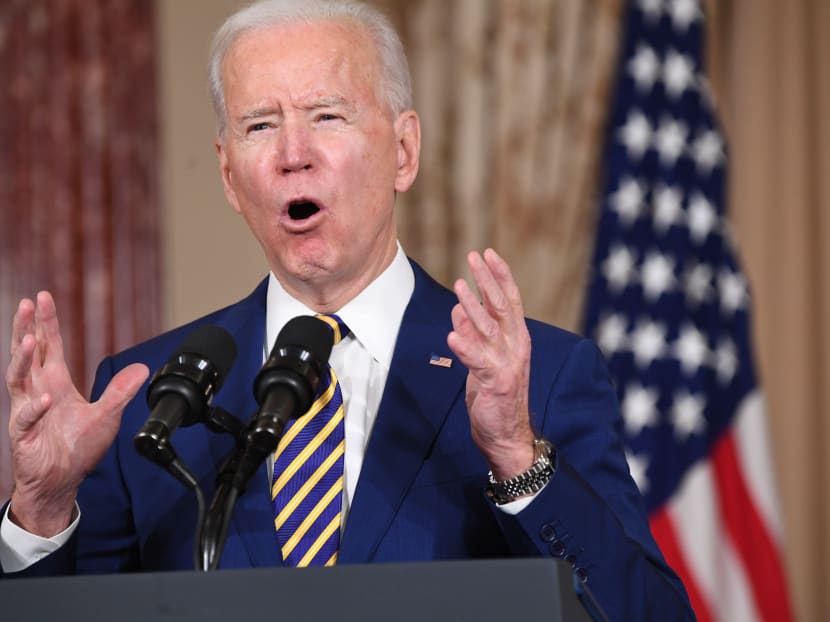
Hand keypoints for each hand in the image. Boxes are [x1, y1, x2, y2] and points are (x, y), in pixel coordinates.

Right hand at [5, 292, 147, 536]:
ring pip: (18, 378)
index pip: (49, 346)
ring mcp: (27, 411)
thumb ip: (120, 391)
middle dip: (26, 327)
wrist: (61, 480)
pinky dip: (34, 407)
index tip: (42, 297)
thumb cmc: (78, 448)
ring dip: (23, 359)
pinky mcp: (23, 434)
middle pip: (28, 354)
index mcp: (56, 382)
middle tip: (27, 303)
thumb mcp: (106, 415)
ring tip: (30, 339)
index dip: (46, 322)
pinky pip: (26, 417)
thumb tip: (142, 368)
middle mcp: (38, 391)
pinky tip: (44, 398)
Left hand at [447, 249, 534, 479]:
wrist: (506, 435)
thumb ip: (475, 334)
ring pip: (490, 328)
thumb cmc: (496, 396)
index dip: (499, 275)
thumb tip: (460, 310)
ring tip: (460, 285)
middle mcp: (516, 346)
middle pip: (502, 306)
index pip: (510, 299)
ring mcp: (507, 363)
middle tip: (474, 256)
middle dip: (488, 279)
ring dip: (473, 305)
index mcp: (516, 337)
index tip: (488, 253)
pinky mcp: (496, 382)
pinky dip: (466, 346)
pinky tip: (452, 334)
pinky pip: (478, 360)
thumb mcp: (484, 359)